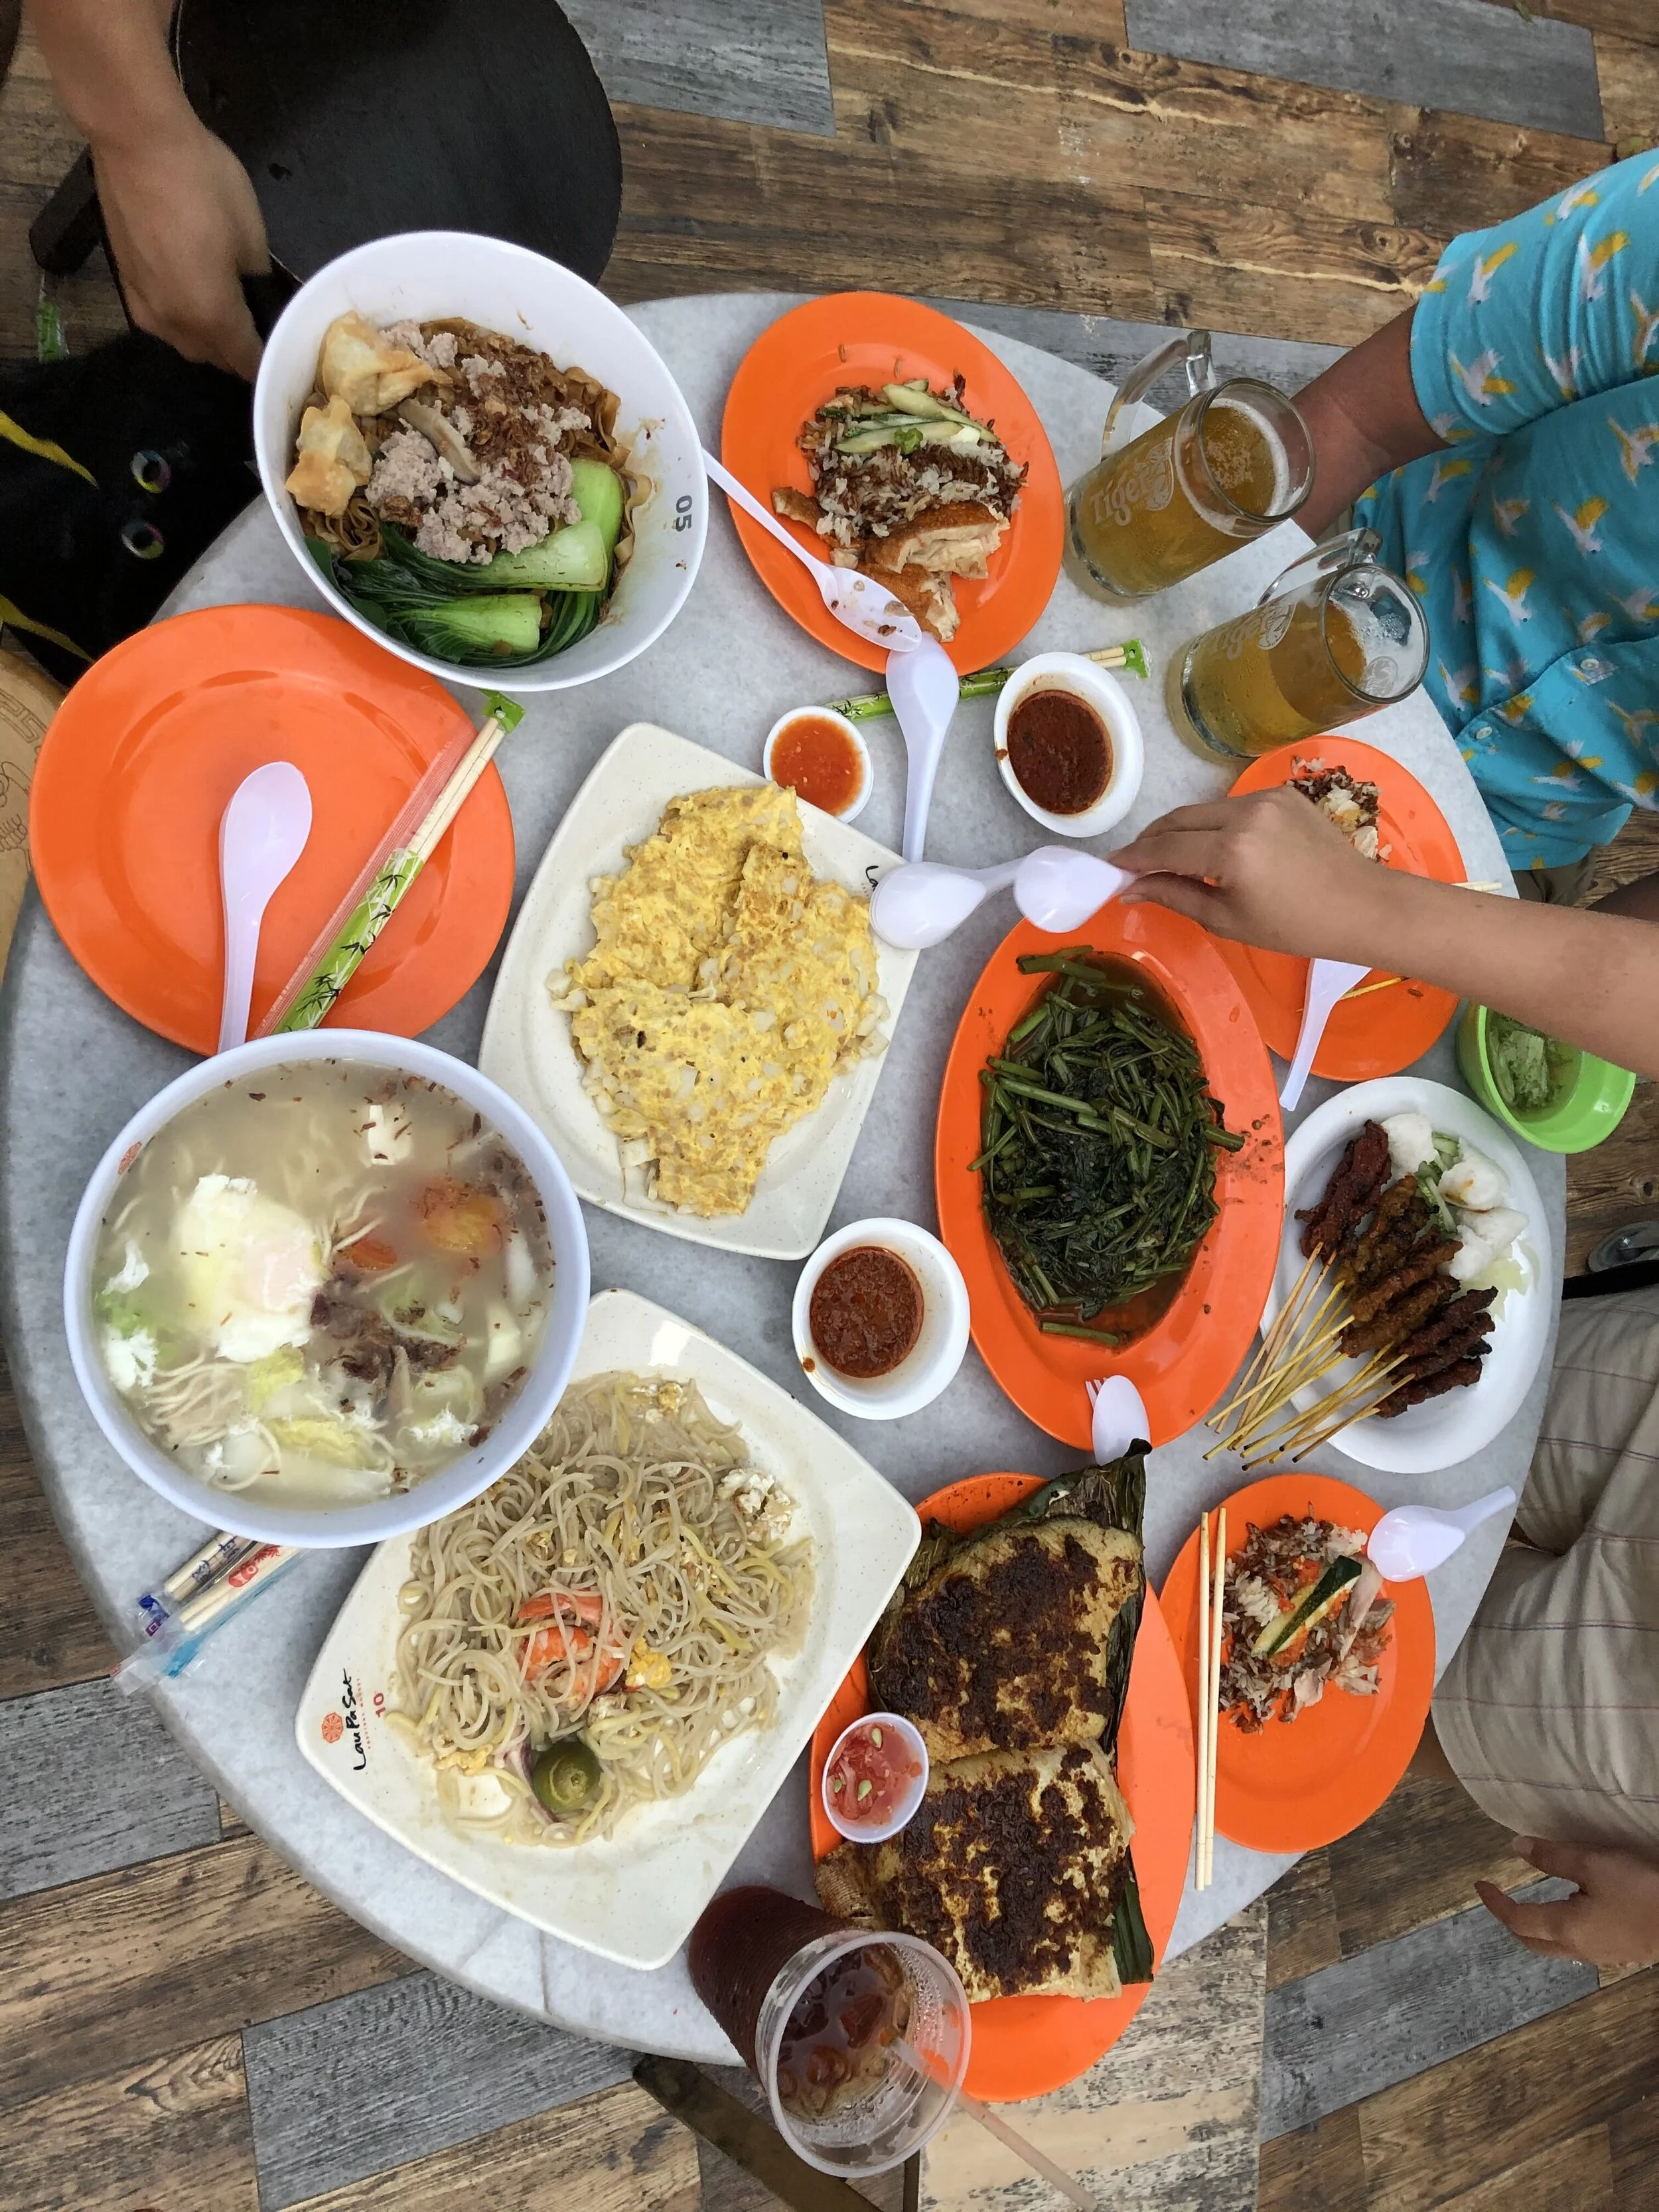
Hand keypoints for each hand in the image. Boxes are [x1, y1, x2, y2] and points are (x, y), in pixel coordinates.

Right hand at [92, 116, 267, 378]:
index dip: (265, 360)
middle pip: (212, 357)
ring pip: (182, 341)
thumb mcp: (251, 232)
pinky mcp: (124, 281)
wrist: (136, 140)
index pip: (245, 360)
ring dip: (204, 339)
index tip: (279, 351)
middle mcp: (175, 323)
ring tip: (223, 318)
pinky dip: (178, 319)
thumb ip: (256, 276)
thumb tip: (253, 288)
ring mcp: (144, 304)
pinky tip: (189, 297)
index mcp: (212, 316)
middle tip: (255, 330)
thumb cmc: (203, 182)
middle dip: (235, 353)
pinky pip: (158, 319)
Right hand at [1109, 788, 1395, 960]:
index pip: (1164, 848)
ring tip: (1170, 857)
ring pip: (1203, 809)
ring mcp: (1265, 798)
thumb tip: (1130, 888)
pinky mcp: (1281, 793)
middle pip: (1178, 819)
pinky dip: (1213, 824)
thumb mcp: (1227, 919)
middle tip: (1134, 863)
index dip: (1133, 858)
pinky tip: (1214, 847)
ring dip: (1180, 831)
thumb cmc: (1295, 927)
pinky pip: (1231, 806)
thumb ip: (1174, 896)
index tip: (1111, 867)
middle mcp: (1245, 814)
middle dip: (1151, 839)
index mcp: (1231, 851)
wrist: (1360, 906)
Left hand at [1476, 1837, 1658, 1967]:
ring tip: (1532, 1903)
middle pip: (1533, 1940)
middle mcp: (1578, 1948)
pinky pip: (1577, 1945)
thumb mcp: (1594, 1864)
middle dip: (1512, 1921)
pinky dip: (1560, 1930)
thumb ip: (1554, 1857)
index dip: (1495, 1902)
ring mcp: (1601, 1954)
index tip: (1479, 1885)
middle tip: (1501, 1899)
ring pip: (1556, 1946)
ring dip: (1536, 1928)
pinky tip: (1573, 1912)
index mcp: (1565, 1927)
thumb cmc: (1638, 1891)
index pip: (1517, 1919)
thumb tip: (1516, 1847)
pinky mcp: (1620, 1951)